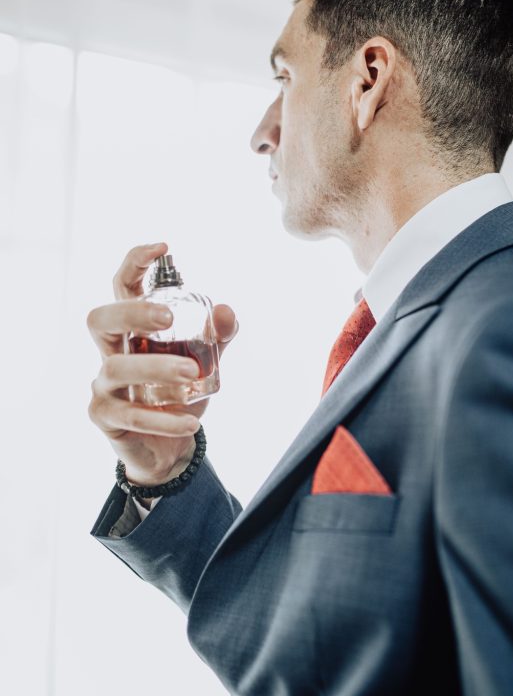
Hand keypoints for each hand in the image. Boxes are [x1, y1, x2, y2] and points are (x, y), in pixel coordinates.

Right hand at [87, 242, 238, 485]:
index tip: (163, 247)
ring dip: (156, 368)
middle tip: (168, 318)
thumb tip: (227, 311)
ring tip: (194, 375)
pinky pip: (130, 415)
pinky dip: (163, 419)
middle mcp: (110, 352)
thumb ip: (217, 338)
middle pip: (101, 319)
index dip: (135, 262)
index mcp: (132, 330)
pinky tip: (190, 422)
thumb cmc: (178, 394)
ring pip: (117, 368)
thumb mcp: (204, 362)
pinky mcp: (105, 417)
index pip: (123, 286)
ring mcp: (103, 385)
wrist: (167, 449)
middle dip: (132, 313)